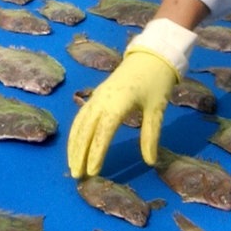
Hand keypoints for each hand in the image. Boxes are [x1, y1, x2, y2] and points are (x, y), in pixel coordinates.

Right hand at [67, 18, 195, 177]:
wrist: (151, 55)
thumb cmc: (156, 81)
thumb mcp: (157, 109)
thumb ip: (151, 136)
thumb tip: (150, 161)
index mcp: (118, 103)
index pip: (103, 133)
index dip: (96, 153)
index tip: (93, 172)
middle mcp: (102, 100)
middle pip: (85, 130)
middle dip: (79, 153)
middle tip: (78, 176)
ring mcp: (97, 96)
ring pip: (79, 123)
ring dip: (74, 144)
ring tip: (73, 165)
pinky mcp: (96, 95)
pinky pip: (81, 115)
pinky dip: (76, 132)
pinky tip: (75, 144)